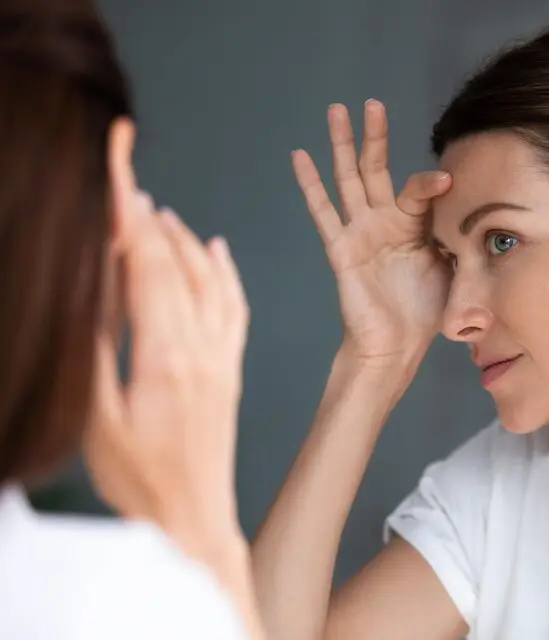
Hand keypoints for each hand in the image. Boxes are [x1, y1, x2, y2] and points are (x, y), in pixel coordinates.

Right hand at [84, 191, 249, 556]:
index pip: (145, 266)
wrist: (193, 518)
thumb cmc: (139, 480)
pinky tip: (217, 250)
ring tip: (157, 211)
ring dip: (183, 240)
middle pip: (175, 264)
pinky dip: (225, 273)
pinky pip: (235, 308)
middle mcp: (201, 348)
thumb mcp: (97, 420)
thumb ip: (95, 353)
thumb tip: (89, 292)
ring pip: (210, 280)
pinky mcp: (230, 370)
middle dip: (147, 216)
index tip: (117, 173)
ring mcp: (221, 358)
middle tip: (126, 179)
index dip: (129, 214)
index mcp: (164, 355)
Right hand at [293, 100, 452, 369]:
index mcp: (413, 225)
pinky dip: (310, 184)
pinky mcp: (341, 248)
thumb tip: (485, 215)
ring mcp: (360, 232)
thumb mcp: (453, 267)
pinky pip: (323, 212)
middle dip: (373, 136)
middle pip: (376, 168)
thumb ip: (459, 237)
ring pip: (348, 179)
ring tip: (336, 110)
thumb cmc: (424, 310)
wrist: (397, 345)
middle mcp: (384, 222)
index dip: (432, 183)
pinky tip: (300, 156)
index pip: (418, 189)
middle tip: (371, 103)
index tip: (449, 180)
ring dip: (341, 145)